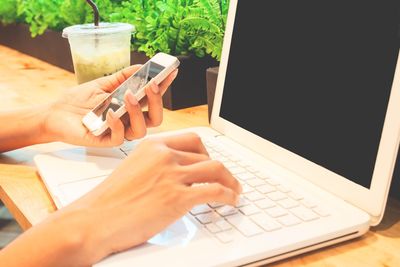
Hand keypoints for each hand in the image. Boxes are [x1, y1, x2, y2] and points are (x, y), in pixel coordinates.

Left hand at [43, 65, 177, 146]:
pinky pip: (119, 138)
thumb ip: (122, 77)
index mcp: (131, 107)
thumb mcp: (103, 83)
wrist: (56, 113)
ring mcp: (119, 131)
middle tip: (152, 85)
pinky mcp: (105, 140)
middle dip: (157, 102)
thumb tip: (141, 66)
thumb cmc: (79, 100)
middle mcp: (129, 120)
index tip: (171, 71)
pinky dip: (117, 125)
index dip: (164, 86)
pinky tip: (110, 113)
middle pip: (155, 118)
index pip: (152, 98)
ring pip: (141, 130)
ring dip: (137, 112)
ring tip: (128, 96)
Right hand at [61, 133, 241, 263]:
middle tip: (227, 180)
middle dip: (220, 170)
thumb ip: (157, 166)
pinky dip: (228, 196)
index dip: (207, 151)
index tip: (211, 162)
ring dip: (231, 181)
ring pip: (216, 169)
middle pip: (206, 156)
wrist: (94, 220)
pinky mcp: (177, 197)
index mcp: (153, 145)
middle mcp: (163, 155)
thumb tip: (178, 175)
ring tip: (235, 191)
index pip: (192, 139)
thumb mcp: (134, 169)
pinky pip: (215, 191)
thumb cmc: (110, 200)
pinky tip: (230, 201)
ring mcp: (171, 175)